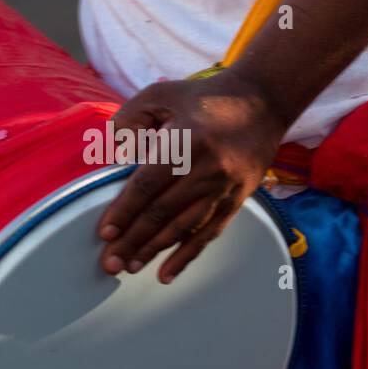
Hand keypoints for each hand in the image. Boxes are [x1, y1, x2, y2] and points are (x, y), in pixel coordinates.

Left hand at [97, 71, 289, 283]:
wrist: (262, 102)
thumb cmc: (203, 99)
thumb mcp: (160, 94)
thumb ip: (129, 121)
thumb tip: (112, 157)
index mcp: (187, 141)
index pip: (149, 184)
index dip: (125, 210)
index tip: (106, 232)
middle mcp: (209, 168)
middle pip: (163, 212)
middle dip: (133, 240)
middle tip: (109, 262)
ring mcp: (225, 187)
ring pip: (184, 227)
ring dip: (154, 251)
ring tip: (130, 267)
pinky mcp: (237, 199)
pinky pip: (208, 233)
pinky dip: (186, 256)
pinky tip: (166, 273)